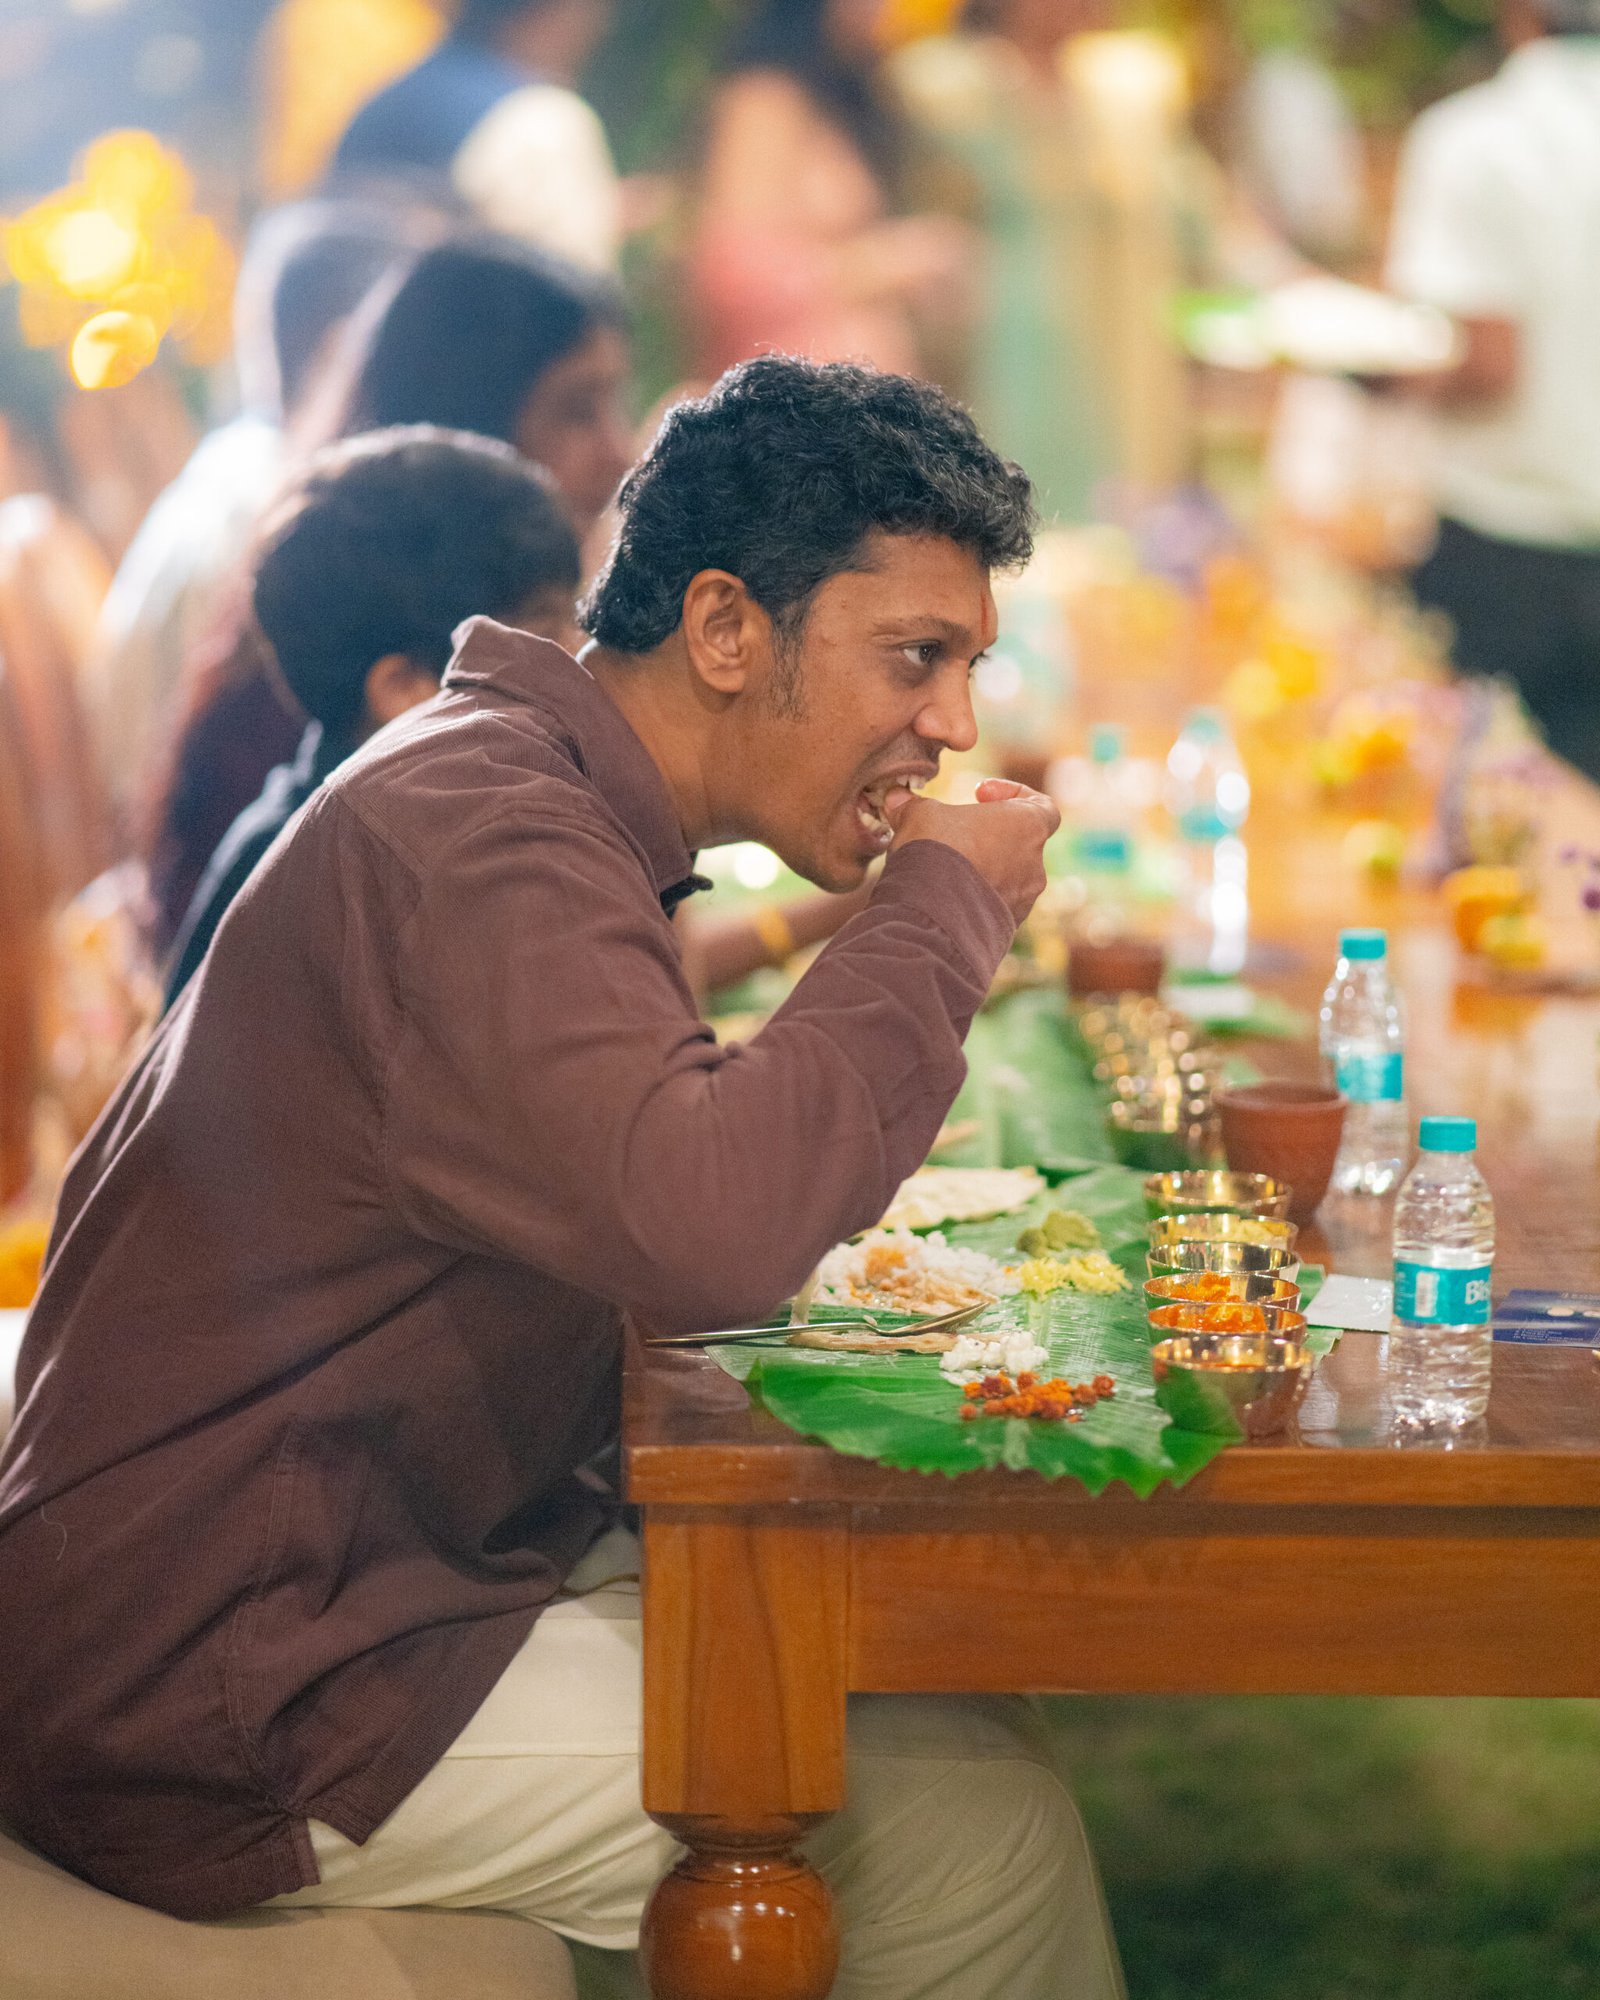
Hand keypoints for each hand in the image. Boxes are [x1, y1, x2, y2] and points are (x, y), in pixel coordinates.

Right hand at [886, 778, 1059, 926]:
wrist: (930, 917)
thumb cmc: (935, 852)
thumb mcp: (918, 816)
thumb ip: (913, 805)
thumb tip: (896, 799)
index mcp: (1028, 826)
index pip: (1042, 806)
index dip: (1013, 794)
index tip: (980, 795)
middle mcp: (1035, 865)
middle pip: (1019, 843)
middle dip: (987, 837)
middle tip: (952, 835)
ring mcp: (1024, 902)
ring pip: (1007, 877)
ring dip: (981, 869)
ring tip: (943, 870)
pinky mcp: (1006, 929)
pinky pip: (994, 907)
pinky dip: (975, 899)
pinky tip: (943, 898)